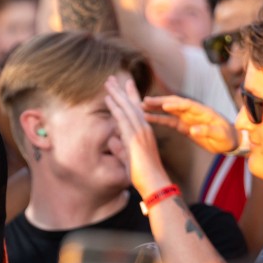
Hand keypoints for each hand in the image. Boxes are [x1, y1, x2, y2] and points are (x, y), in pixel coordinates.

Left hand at [104, 77, 169, 195]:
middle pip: (131, 105)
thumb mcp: (129, 160)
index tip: (125, 84)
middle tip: (111, 78)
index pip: (137, 110)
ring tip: (107, 82)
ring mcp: (141, 132)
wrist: (155, 184)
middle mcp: (145, 129)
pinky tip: (108, 99)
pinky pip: (123, 119)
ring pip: (127, 108)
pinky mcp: (135, 138)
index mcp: (145, 133)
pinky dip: (116, 107)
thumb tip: (112, 141)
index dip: (130, 96)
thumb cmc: (144, 176)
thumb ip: (121, 150)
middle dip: (121, 90)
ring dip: (116, 94)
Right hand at [141, 95, 238, 154]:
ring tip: (141, 106)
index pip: (187, 105)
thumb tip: (193, 130)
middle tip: (146, 101)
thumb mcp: (220, 135)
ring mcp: (187, 118)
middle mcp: (193, 112)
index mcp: (203, 111)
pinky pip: (168, 121)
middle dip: (160, 102)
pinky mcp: (183, 126)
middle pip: (174, 104)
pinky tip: (147, 118)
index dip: (176, 105)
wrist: (229, 142)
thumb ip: (207, 131)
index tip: (164, 105)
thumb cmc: (227, 137)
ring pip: (168, 111)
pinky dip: (158, 119)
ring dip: (156, 108)